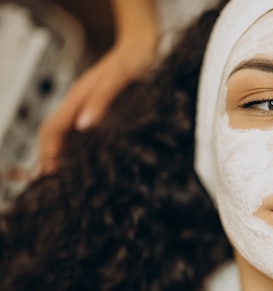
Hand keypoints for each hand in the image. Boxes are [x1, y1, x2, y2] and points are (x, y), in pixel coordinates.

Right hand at [37, 40, 155, 172]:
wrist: (146, 44)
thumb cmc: (135, 58)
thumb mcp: (120, 77)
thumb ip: (103, 99)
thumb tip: (85, 125)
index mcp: (78, 97)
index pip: (52, 130)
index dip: (48, 154)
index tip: (51, 176)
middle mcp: (80, 103)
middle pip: (56, 136)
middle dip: (54, 160)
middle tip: (61, 186)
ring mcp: (90, 106)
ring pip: (70, 135)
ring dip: (68, 156)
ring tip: (76, 182)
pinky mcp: (103, 109)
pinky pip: (86, 132)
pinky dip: (84, 149)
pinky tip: (95, 163)